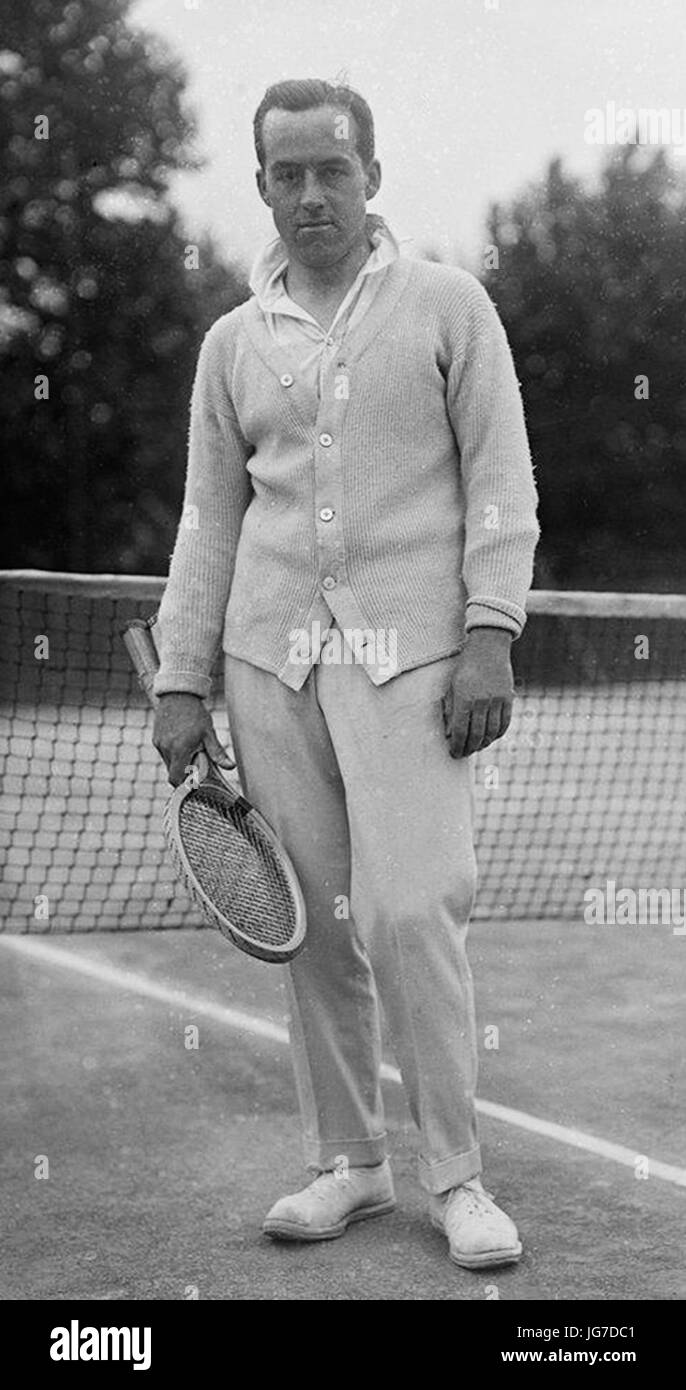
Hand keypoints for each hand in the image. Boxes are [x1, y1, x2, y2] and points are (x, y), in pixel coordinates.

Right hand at [152, 693, 234, 786]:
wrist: (178, 694)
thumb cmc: (196, 713)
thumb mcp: (209, 733)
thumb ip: (217, 753)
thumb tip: (231, 767)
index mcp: (179, 750)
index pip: (176, 778)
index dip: (184, 783)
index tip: (194, 780)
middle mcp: (166, 749)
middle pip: (173, 772)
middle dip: (184, 771)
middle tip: (196, 761)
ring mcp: (159, 743)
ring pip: (168, 762)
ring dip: (178, 761)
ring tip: (190, 748)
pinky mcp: (155, 738)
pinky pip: (164, 752)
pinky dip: (172, 752)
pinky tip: (182, 740)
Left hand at [441, 628, 513, 758]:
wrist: (488, 648)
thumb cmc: (466, 668)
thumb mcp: (452, 686)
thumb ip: (450, 710)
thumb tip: (449, 733)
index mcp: (464, 699)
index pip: (460, 732)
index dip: (457, 746)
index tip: (454, 753)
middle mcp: (481, 702)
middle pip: (476, 735)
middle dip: (469, 748)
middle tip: (464, 753)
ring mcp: (497, 700)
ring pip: (491, 732)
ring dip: (483, 743)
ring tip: (477, 747)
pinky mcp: (508, 698)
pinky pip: (504, 723)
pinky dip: (497, 734)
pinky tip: (491, 737)